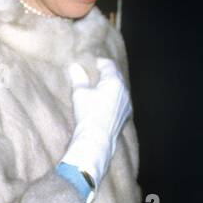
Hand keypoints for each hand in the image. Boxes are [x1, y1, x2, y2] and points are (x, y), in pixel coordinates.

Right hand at [61, 58, 131, 193]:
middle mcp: (124, 90)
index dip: (99, 62)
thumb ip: (78, 78)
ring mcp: (127, 103)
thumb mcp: (80, 94)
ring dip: (110, 87)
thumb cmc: (87, 114)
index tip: (90, 64)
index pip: (108, 65)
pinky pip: (120, 100)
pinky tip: (105, 104)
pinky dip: (113, 98)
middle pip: (116, 76)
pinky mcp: (126, 115)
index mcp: (114, 81)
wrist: (96, 140)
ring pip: (119, 89)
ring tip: (99, 89)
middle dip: (105, 74)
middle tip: (94, 75)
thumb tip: (74, 67)